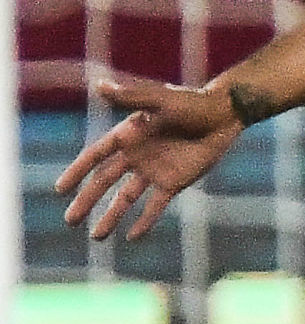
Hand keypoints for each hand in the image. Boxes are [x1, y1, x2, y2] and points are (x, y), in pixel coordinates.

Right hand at [55, 78, 245, 240]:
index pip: (95, 157)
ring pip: (126, 198)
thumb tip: (99, 86)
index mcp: (128, 135)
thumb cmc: (192, 102)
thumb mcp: (161, 100)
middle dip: (87, 200)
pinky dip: (145, 221)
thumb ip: (131, 98)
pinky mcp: (174, 182)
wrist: (224, 115)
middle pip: (104, 182)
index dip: (77, 172)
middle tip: (70, 220)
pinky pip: (156, 205)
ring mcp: (154, 170)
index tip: (60, 189)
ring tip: (96, 237)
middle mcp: (136, 155)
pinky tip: (132, 237)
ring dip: (111, 217)